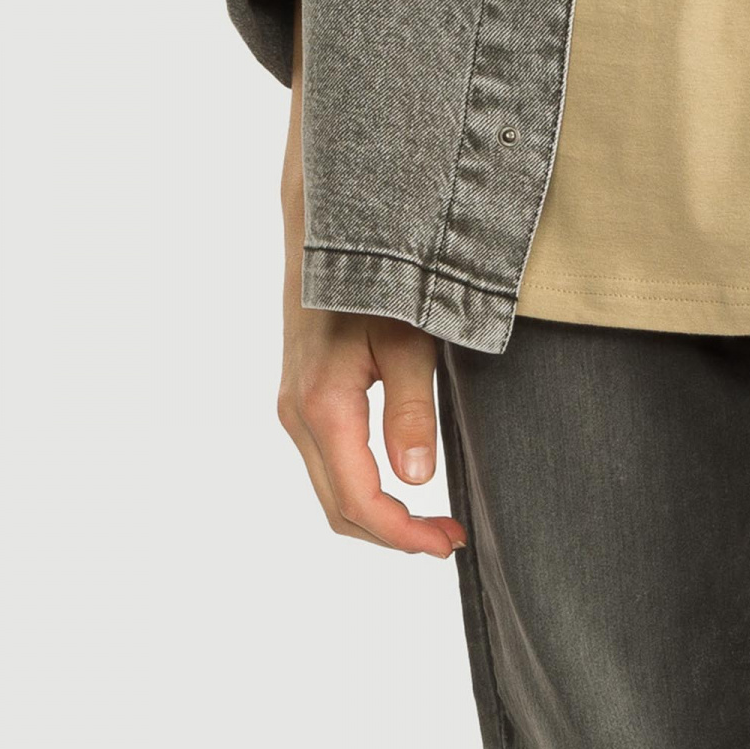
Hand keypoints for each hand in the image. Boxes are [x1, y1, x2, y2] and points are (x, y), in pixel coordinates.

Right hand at [276, 12, 464, 558]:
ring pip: (332, 488)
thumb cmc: (377, 262)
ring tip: (437, 519)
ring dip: (382, 513)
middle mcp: (297, 410)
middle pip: (340, 507)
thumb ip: (410, 406)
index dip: (405, 535)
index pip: (359, 501)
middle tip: (453, 537)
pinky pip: (330, 459)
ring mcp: (295, 402)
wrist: (327, 207)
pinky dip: (366, 486)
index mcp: (320, 403)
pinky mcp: (304, 390)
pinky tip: (408, 481)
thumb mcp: (409, 333)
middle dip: (395, 535)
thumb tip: (411, 474)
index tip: (453, 541)